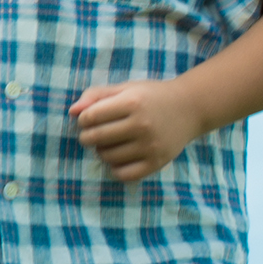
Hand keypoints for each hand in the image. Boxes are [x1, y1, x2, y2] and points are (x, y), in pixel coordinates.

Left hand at [70, 78, 206, 183]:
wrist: (190, 108)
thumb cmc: (151, 96)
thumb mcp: (126, 89)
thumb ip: (96, 95)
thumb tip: (72, 111)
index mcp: (132, 102)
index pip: (91, 117)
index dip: (83, 119)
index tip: (88, 119)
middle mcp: (142, 125)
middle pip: (96, 138)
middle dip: (88, 136)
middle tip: (95, 133)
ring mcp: (150, 146)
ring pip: (107, 157)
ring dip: (102, 151)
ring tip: (110, 143)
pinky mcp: (157, 162)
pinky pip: (123, 174)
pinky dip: (115, 168)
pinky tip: (119, 158)